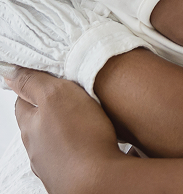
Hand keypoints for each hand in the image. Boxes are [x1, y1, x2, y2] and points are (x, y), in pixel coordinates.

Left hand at [6, 67, 121, 193]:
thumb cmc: (80, 138)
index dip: (33, 87)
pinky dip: (76, 146)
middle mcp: (37, 148)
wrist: (98, 184)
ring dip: (63, 129)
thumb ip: (33, 82)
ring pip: (53, 141)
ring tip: (84, 117)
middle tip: (68, 95)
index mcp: (30, 126)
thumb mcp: (55, 95)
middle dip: (49, 110)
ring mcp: (52, 164)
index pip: (22, 101)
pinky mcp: (70, 175)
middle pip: (37, 123)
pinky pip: (69, 155)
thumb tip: (10, 73)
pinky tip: (91, 141)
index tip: (45, 78)